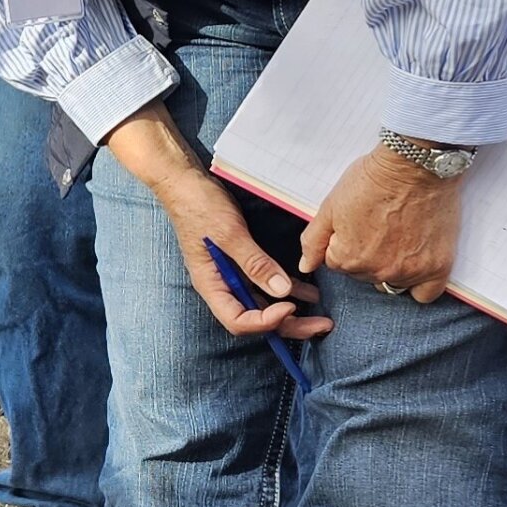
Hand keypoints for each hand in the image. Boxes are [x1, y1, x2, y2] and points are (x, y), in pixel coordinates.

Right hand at [102, 104, 332, 343]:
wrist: (185, 181)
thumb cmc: (199, 206)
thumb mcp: (229, 234)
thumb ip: (254, 264)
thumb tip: (282, 292)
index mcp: (212, 285)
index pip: (239, 320)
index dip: (266, 321)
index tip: (290, 306)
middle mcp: (222, 285)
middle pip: (256, 318)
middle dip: (289, 324)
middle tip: (320, 324)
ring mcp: (231, 274)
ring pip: (263, 302)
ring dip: (292, 309)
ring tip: (321, 313)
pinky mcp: (241, 261)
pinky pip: (265, 283)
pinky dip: (286, 288)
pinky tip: (307, 289)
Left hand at [298, 147, 461, 303]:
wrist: (414, 165)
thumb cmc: (371, 180)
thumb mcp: (331, 206)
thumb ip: (314, 241)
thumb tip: (306, 266)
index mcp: (348, 259)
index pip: (337, 263)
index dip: (344, 242)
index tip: (357, 223)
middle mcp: (378, 271)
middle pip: (364, 274)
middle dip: (366, 255)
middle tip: (378, 226)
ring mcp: (410, 272)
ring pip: (392, 282)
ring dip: (391, 266)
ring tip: (398, 236)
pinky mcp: (437, 267)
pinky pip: (425, 294)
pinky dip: (419, 283)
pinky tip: (416, 262)